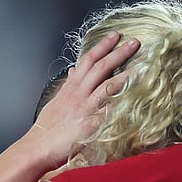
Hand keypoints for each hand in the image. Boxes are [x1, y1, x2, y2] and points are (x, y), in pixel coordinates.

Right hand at [26, 32, 138, 167]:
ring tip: (143, 64)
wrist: (38, 146)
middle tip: (135, 42)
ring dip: (126, 74)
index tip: (115, 35)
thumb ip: (67, 85)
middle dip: (119, 53)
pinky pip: (110, 112)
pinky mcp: (91, 125)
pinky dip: (123, 105)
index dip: (102, 46)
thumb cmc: (46, 128)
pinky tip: (137, 98)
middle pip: (101, 67)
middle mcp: (79, 94)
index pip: (88, 60)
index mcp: (71, 88)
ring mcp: (85, 108)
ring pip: (108, 85)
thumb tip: (74, 70)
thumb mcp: (55, 101)